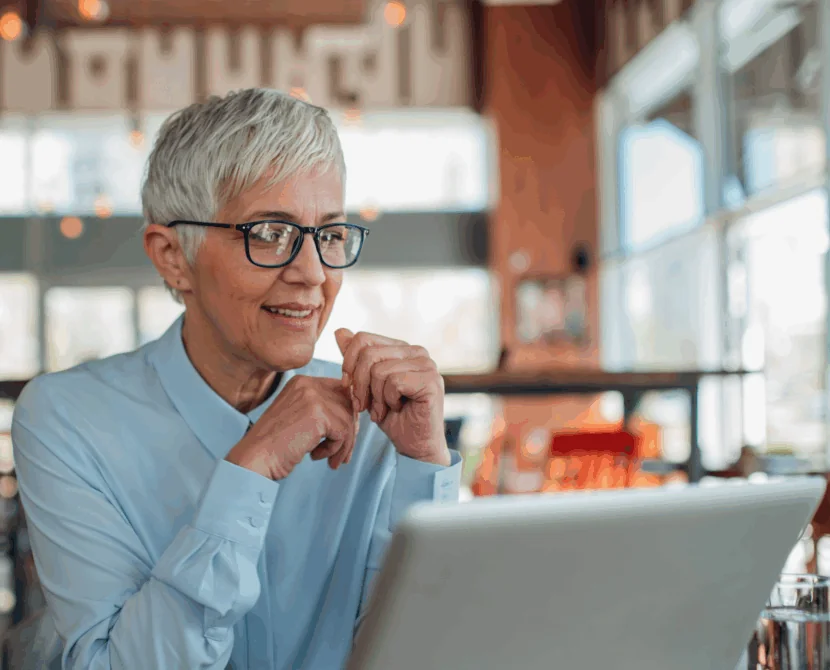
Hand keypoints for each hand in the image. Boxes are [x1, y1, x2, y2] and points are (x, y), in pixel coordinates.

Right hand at [225, 375, 358, 479]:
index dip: (345, 416)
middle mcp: (308, 383)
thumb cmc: (275, 445)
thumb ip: (322, 410)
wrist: (255, 459)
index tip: (340, 438)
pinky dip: (336, 449)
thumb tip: (356, 415)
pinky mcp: (318, 414)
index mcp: (302, 382)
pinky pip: (344, 432)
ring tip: (329, 459)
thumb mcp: (299, 418)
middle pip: (348, 403)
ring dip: (343, 444)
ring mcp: (313, 396)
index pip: (340, 392)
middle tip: (340, 454)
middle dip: (349, 431)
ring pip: (349, 419)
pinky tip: (317, 456)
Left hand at [335, 329, 449, 466]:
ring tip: (382, 410)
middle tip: (364, 405)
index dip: (348, 364)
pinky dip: (388, 400)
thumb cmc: (392, 417)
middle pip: (368, 354)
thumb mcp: (366, 386)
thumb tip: (340, 331)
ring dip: (375, 397)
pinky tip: (397, 409)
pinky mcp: (431, 380)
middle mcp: (417, 351)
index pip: (363, 338)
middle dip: (359, 384)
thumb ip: (356, 359)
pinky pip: (394, 382)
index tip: (349, 388)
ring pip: (379, 370)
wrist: (414, 445)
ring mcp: (427, 364)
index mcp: (401, 348)